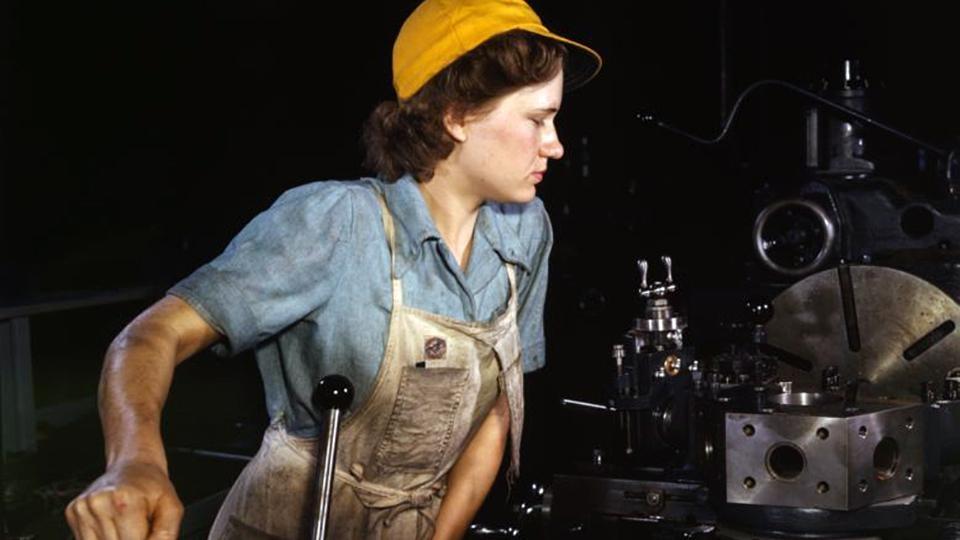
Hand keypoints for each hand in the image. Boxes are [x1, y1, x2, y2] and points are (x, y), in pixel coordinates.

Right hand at [65, 460, 183, 539]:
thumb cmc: (153, 487)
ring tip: (128, 525)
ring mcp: (82, 508)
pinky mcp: (73, 512)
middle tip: (140, 527)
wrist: (133, 465)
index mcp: (124, 500)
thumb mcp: (172, 507)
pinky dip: (103, 539)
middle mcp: (98, 503)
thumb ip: (166, 536)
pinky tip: (114, 525)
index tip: (149, 533)